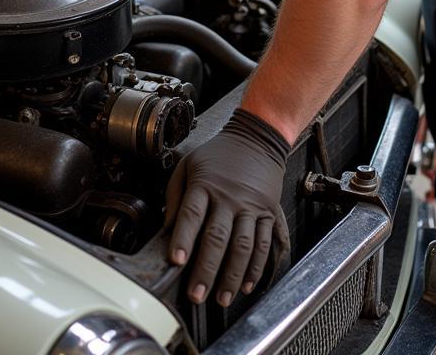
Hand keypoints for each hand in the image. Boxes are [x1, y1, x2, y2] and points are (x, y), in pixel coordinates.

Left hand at [165, 108, 290, 306]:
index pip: (192, 214)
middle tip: (197, 294)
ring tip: (222, 297)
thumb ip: (175, 195)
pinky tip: (248, 284)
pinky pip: (265, 243)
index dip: (183, 238)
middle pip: (218, 237)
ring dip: (233, 275)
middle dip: (206, 269)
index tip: (176, 261)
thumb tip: (167, 228)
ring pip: (244, 246)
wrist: (258, 137)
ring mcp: (252, 206)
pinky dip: (257, 267)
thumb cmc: (219, 154)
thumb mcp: (189, 164)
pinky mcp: (269, 212)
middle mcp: (230, 197)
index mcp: (205, 185)